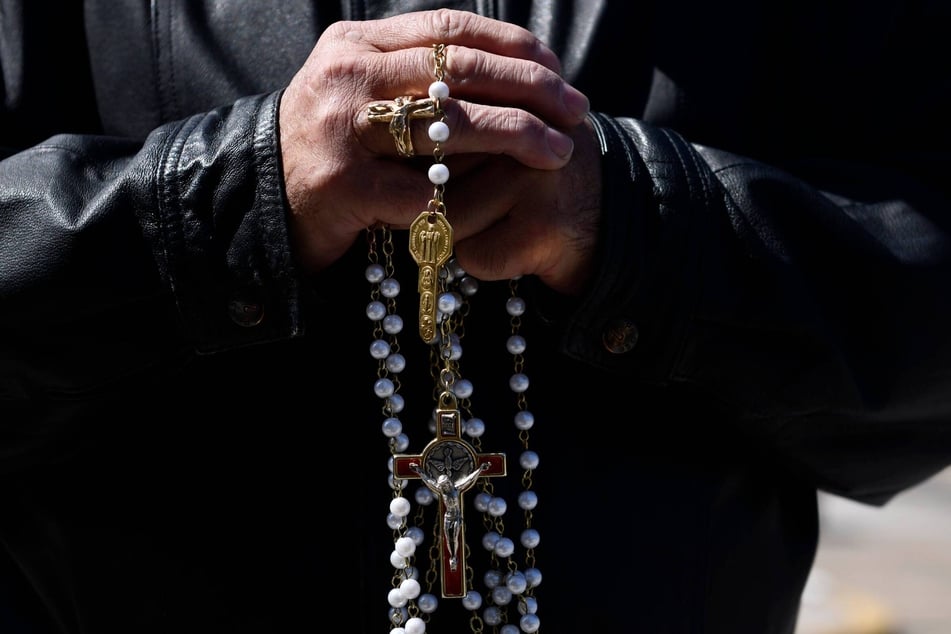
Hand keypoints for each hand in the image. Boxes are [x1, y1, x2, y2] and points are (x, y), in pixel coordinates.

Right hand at [278, 9, 589, 272]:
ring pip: (449, 125)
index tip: (556, 65)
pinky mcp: (343, 186)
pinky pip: (425, 190)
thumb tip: (503, 59)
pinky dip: (470, 194)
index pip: (448, 29)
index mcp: (355, 43)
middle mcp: (346, 76)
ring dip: (516, 137)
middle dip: (530, 89)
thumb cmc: (329, 145)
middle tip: (576, 108)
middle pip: (458, 70)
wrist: (262, 198)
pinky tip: (505, 198)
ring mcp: (342, 130)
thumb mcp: (360, 88)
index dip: (512, 44)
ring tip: (560, 151)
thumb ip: (412, 70)